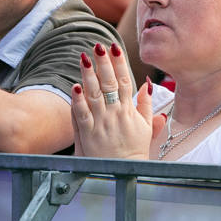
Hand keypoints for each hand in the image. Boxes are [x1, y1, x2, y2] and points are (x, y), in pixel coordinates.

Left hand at [71, 43, 162, 158]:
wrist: (122, 174)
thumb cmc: (134, 151)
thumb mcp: (145, 127)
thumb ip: (145, 105)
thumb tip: (146, 84)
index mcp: (129, 111)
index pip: (125, 81)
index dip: (119, 63)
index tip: (114, 47)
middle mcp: (115, 115)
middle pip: (109, 83)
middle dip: (103, 63)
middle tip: (98, 46)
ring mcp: (100, 124)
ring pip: (94, 95)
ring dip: (88, 75)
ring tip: (83, 57)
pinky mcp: (87, 135)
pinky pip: (81, 115)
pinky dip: (77, 100)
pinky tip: (74, 86)